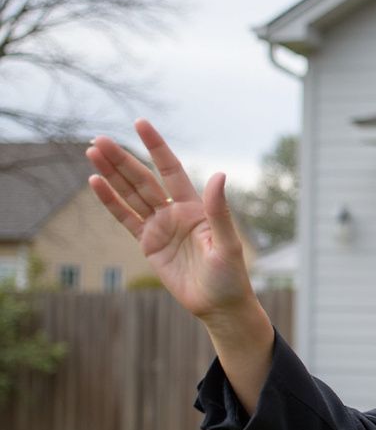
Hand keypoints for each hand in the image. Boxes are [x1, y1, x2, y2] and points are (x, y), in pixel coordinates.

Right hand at [86, 119, 256, 323]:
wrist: (219, 305)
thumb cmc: (230, 275)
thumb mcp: (227, 243)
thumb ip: (219, 211)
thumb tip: (219, 175)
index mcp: (195, 207)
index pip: (170, 170)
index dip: (156, 147)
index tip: (140, 123)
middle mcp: (175, 212)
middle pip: (143, 180)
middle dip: (122, 160)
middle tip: (99, 140)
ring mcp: (160, 227)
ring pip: (131, 195)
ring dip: (111, 175)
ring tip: (92, 153)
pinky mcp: (148, 244)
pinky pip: (126, 219)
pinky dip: (110, 202)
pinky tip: (95, 183)